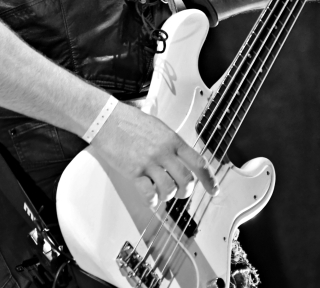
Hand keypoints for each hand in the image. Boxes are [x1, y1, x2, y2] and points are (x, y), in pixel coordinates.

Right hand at [91, 102, 217, 208]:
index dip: (209, 179)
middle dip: (186, 191)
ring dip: (168, 196)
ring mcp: (149, 162)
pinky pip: (149, 194)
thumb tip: (179, 156)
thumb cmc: (128, 120)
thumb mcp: (156, 125)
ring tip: (161, 192)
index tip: (213, 190)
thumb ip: (169, 141)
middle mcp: (164, 151)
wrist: (106, 118)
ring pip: (170, 190)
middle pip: (187, 180)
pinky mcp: (134, 171)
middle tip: (180, 193)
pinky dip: (152, 200)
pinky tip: (149, 197)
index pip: (198, 161)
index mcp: (172, 139)